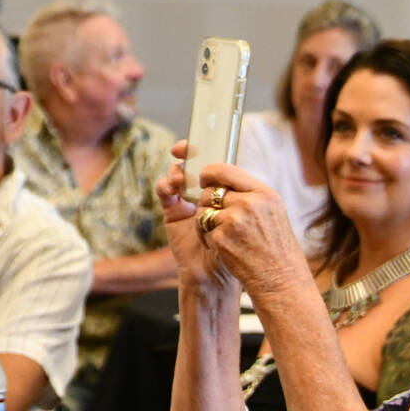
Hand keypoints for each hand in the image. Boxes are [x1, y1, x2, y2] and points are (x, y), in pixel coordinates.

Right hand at [155, 141, 229, 291]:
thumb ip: (236, 194)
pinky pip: (164, 191)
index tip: (204, 137)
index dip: (208, 149)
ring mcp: (187, 200)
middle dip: (187, 152)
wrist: (219, 274)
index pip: (216, 161)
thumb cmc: (238, 248)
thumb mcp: (245, 216)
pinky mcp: (172, 211)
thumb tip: (225, 173)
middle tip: (184, 147)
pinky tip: (172, 188)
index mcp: (226, 189)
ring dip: (177, 171)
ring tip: (181, 177)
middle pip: (194, 163)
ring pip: (178, 174)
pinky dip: (165, 184)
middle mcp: (206, 192)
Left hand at [180, 158, 308, 300]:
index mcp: (264, 194)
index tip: (205, 178)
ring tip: (225, 236)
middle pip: (210, 192)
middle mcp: (249, 204)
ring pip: (203, 211)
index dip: (210, 173)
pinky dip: (208, 239)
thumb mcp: (273, 213)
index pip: (226, 170)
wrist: (281, 279)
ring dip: (207, 223)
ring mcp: (233, 221)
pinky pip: (202, 230)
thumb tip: (225, 183)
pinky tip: (224, 249)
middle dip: (208, 203)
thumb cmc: (277, 248)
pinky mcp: (220, 238)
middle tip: (218, 218)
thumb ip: (252, 196)